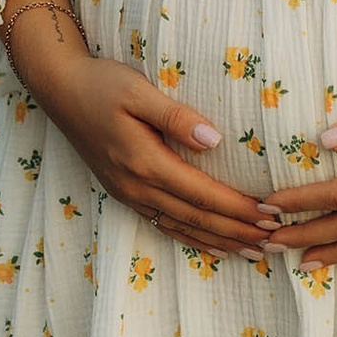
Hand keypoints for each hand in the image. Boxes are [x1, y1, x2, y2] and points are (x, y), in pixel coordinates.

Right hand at [33, 54, 275, 261]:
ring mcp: (129, 194)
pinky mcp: (124, 193)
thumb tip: (215, 140)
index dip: (239, 208)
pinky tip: (213, 246)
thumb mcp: (139, 91)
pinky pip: (165, 224)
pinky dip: (193, 239)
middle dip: (238, 231)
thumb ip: (177, 117)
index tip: (271, 215)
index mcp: (145, 162)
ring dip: (220, 241)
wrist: (60, 90)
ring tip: (254, 252)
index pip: (203, 194)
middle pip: (197, 218)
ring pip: (182, 228)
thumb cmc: (102, 84)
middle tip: (275, 241)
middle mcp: (137, 187)